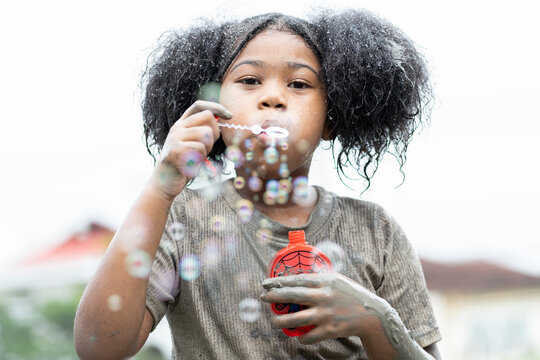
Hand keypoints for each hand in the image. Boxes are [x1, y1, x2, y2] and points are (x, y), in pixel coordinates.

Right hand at [148, 100, 231, 200]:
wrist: (165, 183)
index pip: (199, 106)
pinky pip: (200, 148)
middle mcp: (177, 128)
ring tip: (197, 158)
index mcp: (182, 124)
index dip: (217, 108)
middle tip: (207, 148)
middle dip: (215, 132)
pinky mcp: (175, 150)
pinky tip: (192, 164)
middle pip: (207, 117)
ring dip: (207, 149)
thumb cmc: (184, 165)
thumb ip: (203, 132)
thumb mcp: (194, 145)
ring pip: (206, 134)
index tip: (230, 116)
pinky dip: (201, 159)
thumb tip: (221, 120)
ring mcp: (175, 138)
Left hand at [261, 273, 385, 344]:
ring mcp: (326, 314)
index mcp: (325, 281)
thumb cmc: (351, 294)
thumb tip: (299, 275)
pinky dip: (302, 337)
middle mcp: (323, 297)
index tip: (266, 283)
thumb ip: (319, 278)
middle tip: (263, 297)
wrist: (371, 314)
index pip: (297, 279)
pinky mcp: (329, 330)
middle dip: (274, 297)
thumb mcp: (336, 280)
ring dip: (281, 321)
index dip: (279, 281)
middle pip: (292, 296)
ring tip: (274, 321)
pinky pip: (308, 336)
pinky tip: (299, 335)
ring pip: (296, 319)